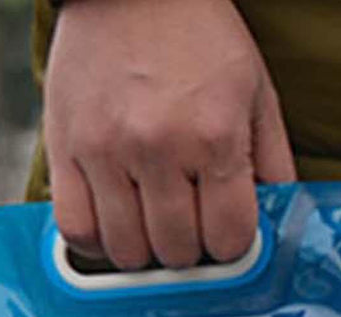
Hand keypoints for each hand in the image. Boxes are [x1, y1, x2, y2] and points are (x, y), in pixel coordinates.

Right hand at [44, 0, 295, 270]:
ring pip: (127, 252)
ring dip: (145, 252)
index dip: (232, 245)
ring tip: (152, 226)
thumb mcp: (257, 93)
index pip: (229, 239)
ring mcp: (106, 150)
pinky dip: (97, 243)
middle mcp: (159, 146)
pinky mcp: (64, 147)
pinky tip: (113, 227)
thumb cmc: (200, 39)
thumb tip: (276, 226)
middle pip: (178, 252)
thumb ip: (273, 164)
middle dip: (190, 249)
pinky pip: (75, 230)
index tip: (225, 232)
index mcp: (215, 136)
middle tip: (188, 226)